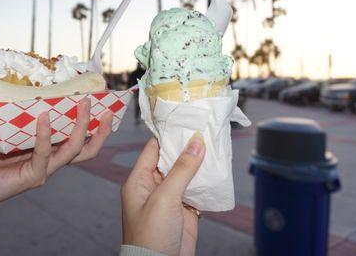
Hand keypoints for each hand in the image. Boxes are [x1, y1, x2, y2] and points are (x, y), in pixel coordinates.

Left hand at [0, 97, 112, 213]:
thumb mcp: (5, 128)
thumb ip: (16, 112)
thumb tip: (17, 81)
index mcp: (48, 150)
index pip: (77, 138)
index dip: (92, 124)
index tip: (100, 102)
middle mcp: (51, 161)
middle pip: (86, 148)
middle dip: (98, 127)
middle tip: (100, 103)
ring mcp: (44, 170)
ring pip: (73, 149)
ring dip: (81, 126)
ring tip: (83, 104)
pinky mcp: (32, 177)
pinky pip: (44, 154)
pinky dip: (45, 134)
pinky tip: (44, 116)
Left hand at [121, 133, 205, 255]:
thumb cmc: (151, 236)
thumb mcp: (165, 198)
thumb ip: (181, 169)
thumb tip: (196, 142)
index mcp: (139, 180)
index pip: (153, 149)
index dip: (169, 134)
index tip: (185, 120)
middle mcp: (153, 187)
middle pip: (171, 159)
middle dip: (187, 146)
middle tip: (205, 129)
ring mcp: (169, 199)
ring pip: (185, 173)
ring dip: (199, 162)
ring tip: (215, 145)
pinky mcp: (184, 210)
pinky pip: (195, 189)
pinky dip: (206, 180)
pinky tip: (217, 170)